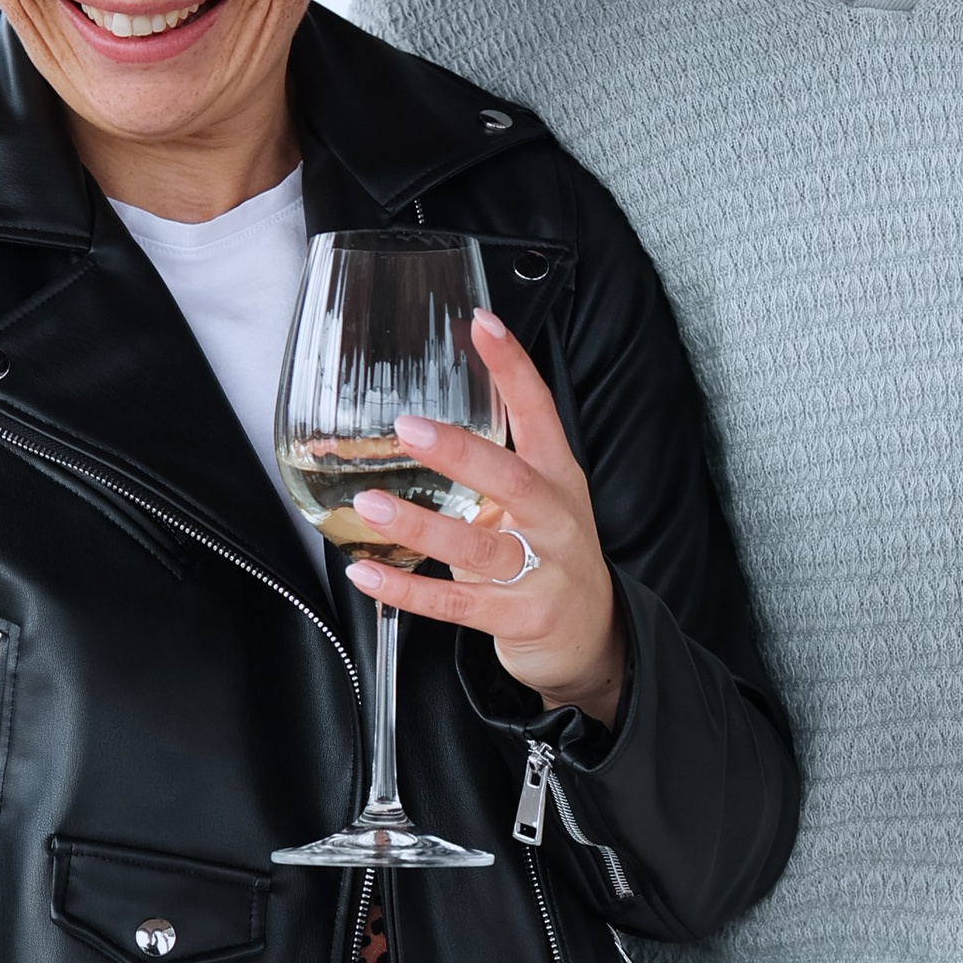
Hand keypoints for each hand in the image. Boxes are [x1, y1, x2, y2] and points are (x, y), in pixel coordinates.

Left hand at [345, 310, 625, 725]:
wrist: (593, 638)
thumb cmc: (549, 560)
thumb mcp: (534, 505)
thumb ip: (487, 473)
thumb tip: (417, 428)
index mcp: (557, 479)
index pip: (539, 411)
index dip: (513, 367)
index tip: (482, 324)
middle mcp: (556, 521)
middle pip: (512, 480)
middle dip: (460, 453)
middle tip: (409, 428)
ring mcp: (543, 572)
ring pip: (480, 546)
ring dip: (420, 526)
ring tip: (372, 506)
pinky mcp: (522, 619)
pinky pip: (458, 604)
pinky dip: (408, 591)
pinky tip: (368, 574)